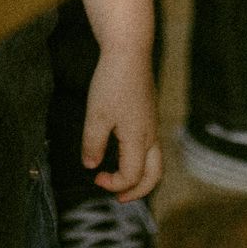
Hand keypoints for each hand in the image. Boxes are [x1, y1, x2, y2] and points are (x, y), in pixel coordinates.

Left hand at [82, 47, 162, 202]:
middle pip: (155, 174)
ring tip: (122, 179)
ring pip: (155, 160)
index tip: (95, 178)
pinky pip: (151, 145)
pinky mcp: (149, 112)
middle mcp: (151, 134)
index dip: (114, 184)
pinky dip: (140, 159)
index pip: (132, 176)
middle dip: (138, 191)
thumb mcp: (96, 115)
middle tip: (119, 197)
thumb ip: (93, 144)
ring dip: (141, 175)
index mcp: (139, 138)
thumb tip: (91, 166)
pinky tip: (122, 151)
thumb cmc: (112, 82)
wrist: (129, 50)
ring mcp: (152, 122)